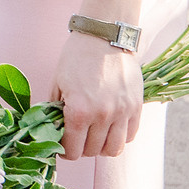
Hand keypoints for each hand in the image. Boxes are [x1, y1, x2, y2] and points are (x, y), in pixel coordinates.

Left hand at [51, 31, 143, 159]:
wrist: (105, 36)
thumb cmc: (77, 57)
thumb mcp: (58, 83)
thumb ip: (55, 110)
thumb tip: (53, 130)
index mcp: (79, 111)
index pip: (72, 151)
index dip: (65, 151)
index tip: (63, 145)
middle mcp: (102, 116)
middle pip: (92, 152)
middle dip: (82, 148)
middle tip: (78, 138)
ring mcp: (122, 112)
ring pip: (114, 149)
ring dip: (102, 147)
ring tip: (96, 136)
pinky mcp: (136, 107)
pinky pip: (130, 136)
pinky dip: (120, 136)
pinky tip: (111, 126)